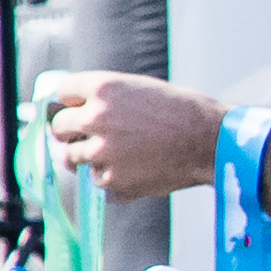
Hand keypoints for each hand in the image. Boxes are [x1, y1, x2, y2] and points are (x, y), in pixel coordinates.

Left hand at [36, 68, 221, 206]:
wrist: (211, 142)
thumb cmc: (182, 111)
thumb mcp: (139, 88)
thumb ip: (104, 98)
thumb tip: (74, 111)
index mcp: (103, 88)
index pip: (62, 93)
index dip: (72, 101)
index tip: (78, 107)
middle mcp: (95, 118)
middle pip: (59, 127)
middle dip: (71, 130)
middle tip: (91, 134)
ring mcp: (101, 153)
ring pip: (72, 157)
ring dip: (88, 156)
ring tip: (120, 152)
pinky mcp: (112, 181)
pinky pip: (96, 181)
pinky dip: (110, 177)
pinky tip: (135, 168)